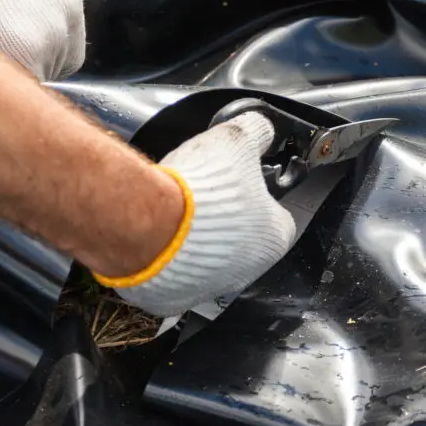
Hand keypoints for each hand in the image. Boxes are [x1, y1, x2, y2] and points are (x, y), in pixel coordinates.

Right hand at [105, 112, 297, 316]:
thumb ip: (257, 132)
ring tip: (179, 213)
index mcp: (274, 238)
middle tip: (206, 197)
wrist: (147, 223)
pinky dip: (168, 260)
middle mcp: (248, 271)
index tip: (243, 183)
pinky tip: (159, 237)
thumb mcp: (237, 142)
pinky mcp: (174, 299)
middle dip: (227, 220)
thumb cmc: (200, 190)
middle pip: (244, 241)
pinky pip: (175, 277)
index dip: (261, 197)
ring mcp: (210, 289)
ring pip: (209, 261)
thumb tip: (264, 126)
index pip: (278, 217)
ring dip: (197, 240)